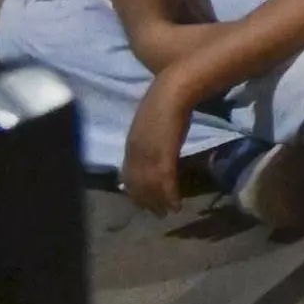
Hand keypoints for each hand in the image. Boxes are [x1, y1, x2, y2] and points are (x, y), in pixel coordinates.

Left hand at [121, 76, 202, 215]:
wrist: (173, 90)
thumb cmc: (164, 100)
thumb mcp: (151, 122)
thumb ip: (148, 137)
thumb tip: (153, 147)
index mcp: (131, 144)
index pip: (128, 174)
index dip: (134, 190)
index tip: (142, 202)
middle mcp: (135, 153)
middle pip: (137, 183)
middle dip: (146, 200)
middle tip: (156, 214)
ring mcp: (149, 154)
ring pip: (150, 185)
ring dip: (158, 202)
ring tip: (167, 212)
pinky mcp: (164, 154)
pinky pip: (164, 181)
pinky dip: (169, 195)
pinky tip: (176, 204)